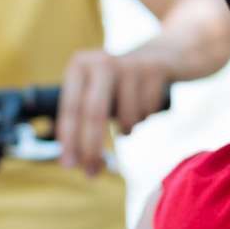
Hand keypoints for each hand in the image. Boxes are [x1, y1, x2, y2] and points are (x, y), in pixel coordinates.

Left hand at [55, 46, 172, 175]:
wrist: (161, 56)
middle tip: (91, 173)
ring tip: (127, 122)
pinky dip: (143, 118)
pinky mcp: (154, 70)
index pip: (71, 107)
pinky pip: (146, 112)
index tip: (68, 164)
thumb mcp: (94, 88)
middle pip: (94, 113)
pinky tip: (143, 106)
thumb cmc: (119, 83)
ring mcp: (129, 64)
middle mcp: (102, 61)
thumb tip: (70, 159)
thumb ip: (80, 116)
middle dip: (92, 147)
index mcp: (79, 66)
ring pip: (126, 117)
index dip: (69, 138)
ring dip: (126, 130)